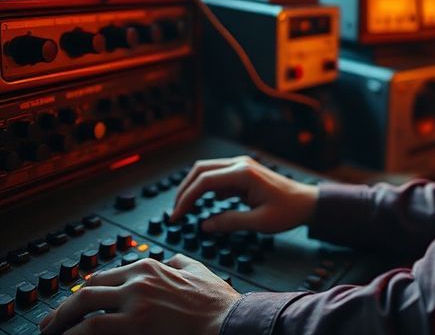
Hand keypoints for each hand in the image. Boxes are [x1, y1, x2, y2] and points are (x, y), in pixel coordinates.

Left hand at [38, 254, 238, 334]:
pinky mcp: (134, 323)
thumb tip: (169, 260)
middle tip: (52, 322)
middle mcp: (138, 278)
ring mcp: (135, 300)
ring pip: (83, 305)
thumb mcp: (197, 269)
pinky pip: (92, 327)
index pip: (107, 275)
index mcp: (151, 265)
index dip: (88, 290)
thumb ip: (178, 262)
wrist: (228, 321)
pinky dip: (74, 333)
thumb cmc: (216, 301)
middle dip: (65, 308)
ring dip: (62, 321)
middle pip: (89, 289)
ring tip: (51, 333)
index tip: (77, 303)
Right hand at [171, 155, 318, 233]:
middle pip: (200, 170)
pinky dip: (205, 189)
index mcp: (243, 174)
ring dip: (193, 188)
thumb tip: (204, 225)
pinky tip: (203, 206)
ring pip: (207, 171)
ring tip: (184, 210)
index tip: (176, 217)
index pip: (204, 181)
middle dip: (184, 190)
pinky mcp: (243, 173)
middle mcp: (240, 164)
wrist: (307, 202)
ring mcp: (241, 166)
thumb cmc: (288, 211)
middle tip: (176, 213)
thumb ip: (230, 222)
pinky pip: (217, 177)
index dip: (186, 199)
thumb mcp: (260, 222)